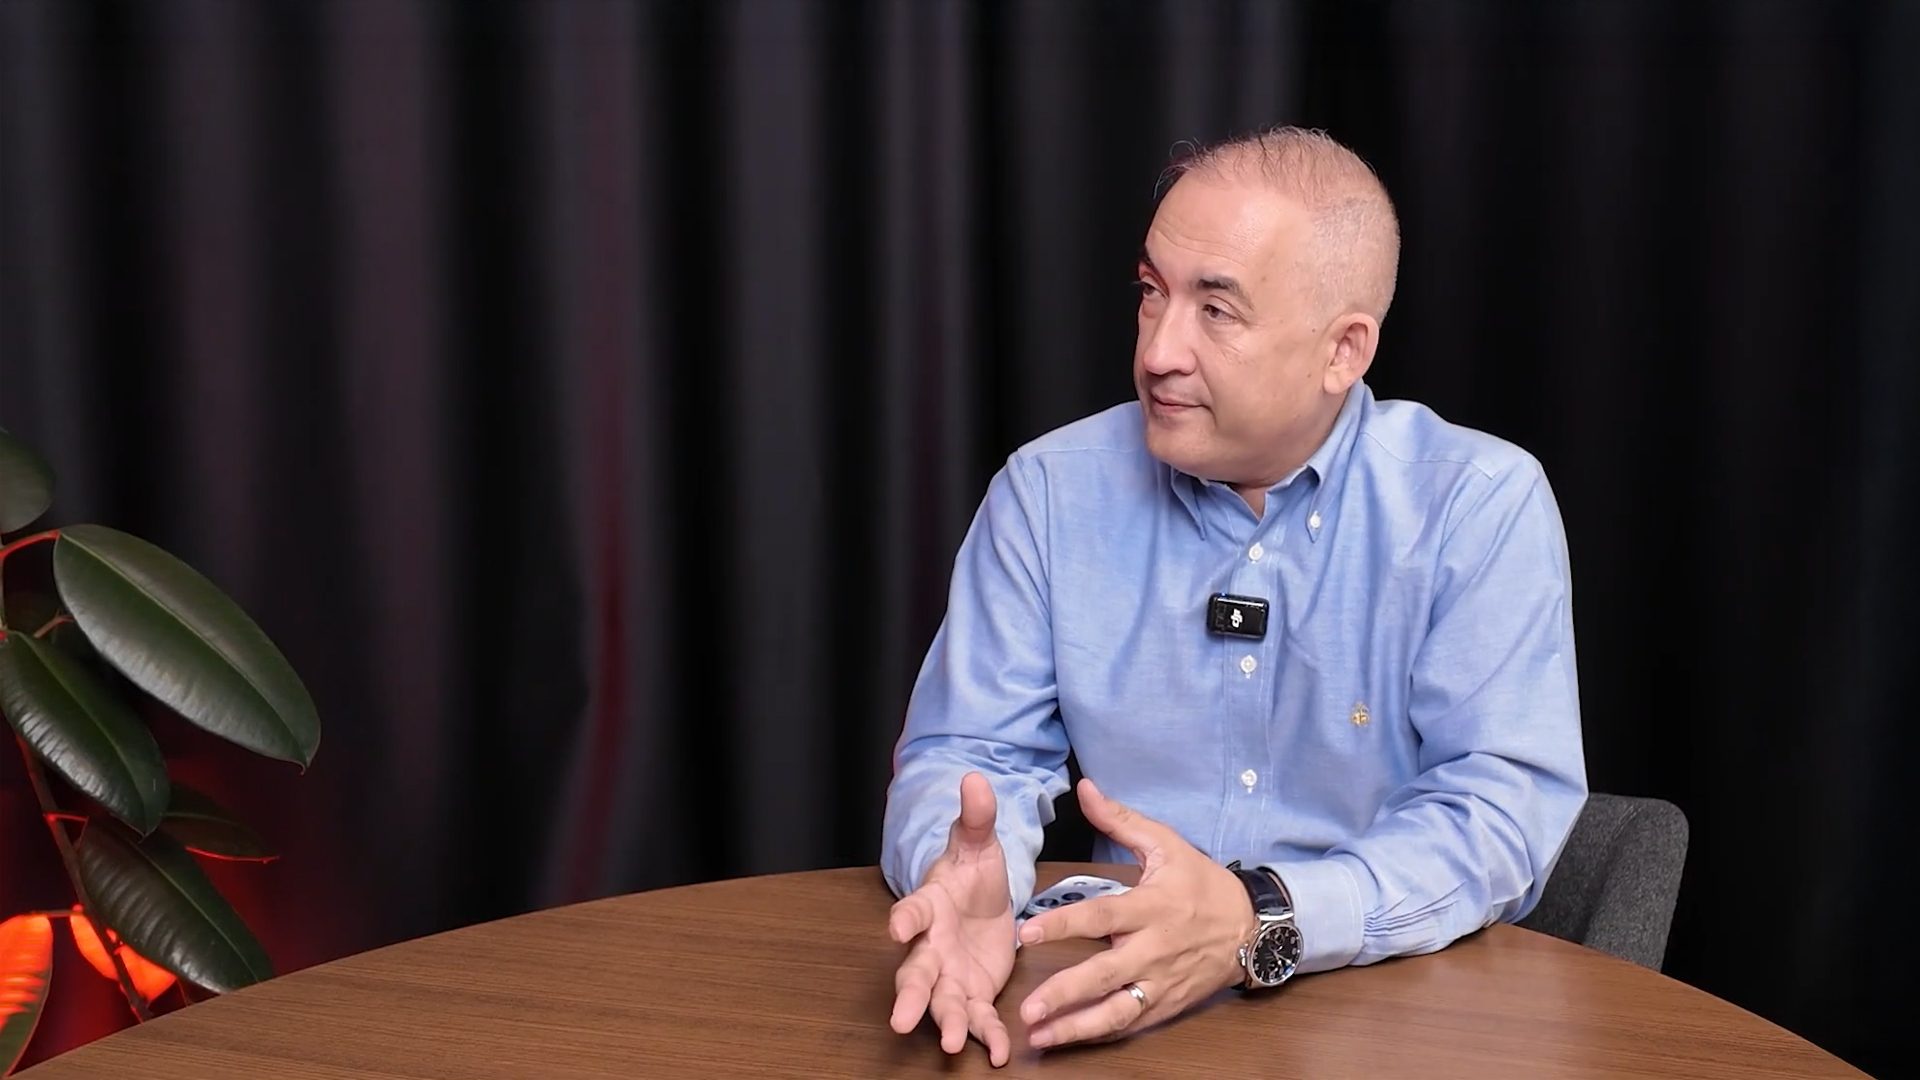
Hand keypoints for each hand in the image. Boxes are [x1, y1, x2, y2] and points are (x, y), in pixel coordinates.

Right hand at [887, 772, 1017, 1066]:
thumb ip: (976, 817)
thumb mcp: (978, 843)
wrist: (985, 902)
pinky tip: (1001, 1055)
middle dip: (908, 995)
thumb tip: (975, 778)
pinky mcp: (974, 994)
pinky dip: (987, 1037)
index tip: (895, 929)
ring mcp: (950, 974)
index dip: (903, 919)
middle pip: (914, 972)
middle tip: (900, 1018)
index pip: (911, 911)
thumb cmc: (971, 872)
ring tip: (951, 1045)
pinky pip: (978, 1019)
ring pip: (941, 1003)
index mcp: (929, 906)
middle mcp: (931, 946)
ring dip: (945, 1024)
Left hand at [1014, 778, 1255, 1049]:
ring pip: (1117, 1011)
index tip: (1026, 933)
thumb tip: (1084, 788)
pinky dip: (1100, 1034)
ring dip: (1077, 1027)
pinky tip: (1068, 1039)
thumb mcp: (1167, 845)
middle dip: (1064, 992)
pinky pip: (1131, 1024)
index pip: (1101, 917)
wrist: (1252, 928)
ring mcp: (1161, 982)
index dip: (1063, 925)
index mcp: (1151, 907)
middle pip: (1104, 974)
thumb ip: (1121, 820)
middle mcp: (1154, 949)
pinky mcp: (1167, 1005)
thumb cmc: (1203, 883)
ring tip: (1040, 1037)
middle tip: (1027, 1009)